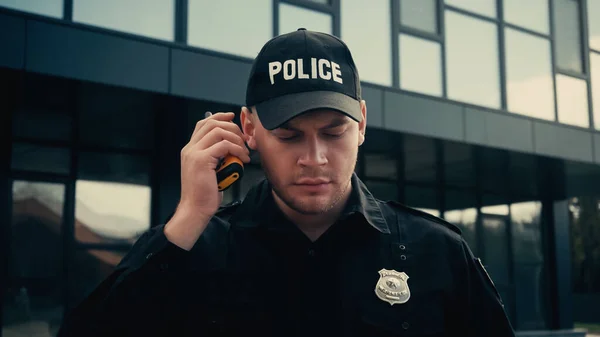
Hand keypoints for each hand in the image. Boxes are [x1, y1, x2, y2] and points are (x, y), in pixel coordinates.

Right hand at [164, 111, 250, 249]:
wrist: (195, 209)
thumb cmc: (204, 194)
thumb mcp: (210, 170)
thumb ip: (216, 156)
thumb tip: (232, 147)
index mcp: (191, 149)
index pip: (203, 124)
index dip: (219, 117)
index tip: (232, 118)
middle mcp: (190, 148)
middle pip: (212, 124)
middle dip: (232, 128)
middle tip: (244, 140)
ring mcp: (194, 153)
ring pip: (218, 132)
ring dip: (236, 139)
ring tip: (244, 152)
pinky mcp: (201, 160)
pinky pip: (224, 146)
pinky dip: (237, 149)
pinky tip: (243, 159)